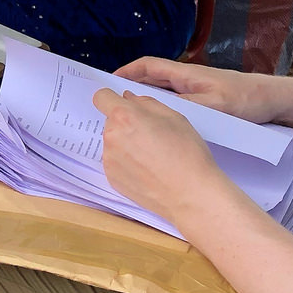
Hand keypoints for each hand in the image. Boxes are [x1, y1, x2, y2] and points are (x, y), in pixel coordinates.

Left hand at [93, 87, 230, 224]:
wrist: (191, 195)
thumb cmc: (188, 155)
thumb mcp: (174, 117)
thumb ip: (147, 103)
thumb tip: (129, 99)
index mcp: (125, 117)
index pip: (101, 97)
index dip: (112, 98)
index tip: (120, 104)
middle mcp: (111, 137)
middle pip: (110, 121)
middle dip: (126, 123)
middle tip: (150, 134)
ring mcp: (109, 160)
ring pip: (113, 142)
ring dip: (126, 143)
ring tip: (152, 155)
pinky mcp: (112, 178)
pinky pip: (115, 162)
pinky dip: (127, 162)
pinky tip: (147, 169)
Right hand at [113, 56, 292, 129]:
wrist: (278, 103)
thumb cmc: (247, 99)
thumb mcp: (216, 106)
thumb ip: (185, 107)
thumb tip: (153, 110)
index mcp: (186, 74)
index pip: (148, 66)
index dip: (125, 72)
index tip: (106, 85)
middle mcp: (188, 81)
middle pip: (151, 81)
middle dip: (130, 91)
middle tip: (111, 108)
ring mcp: (197, 94)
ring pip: (163, 97)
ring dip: (146, 106)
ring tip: (129, 123)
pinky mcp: (207, 106)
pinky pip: (176, 108)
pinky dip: (163, 115)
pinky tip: (159, 132)